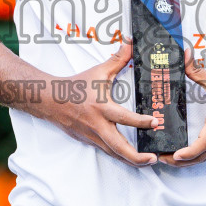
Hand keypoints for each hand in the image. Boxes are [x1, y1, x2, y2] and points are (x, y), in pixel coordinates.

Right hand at [41, 41, 158, 167]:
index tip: (155, 122)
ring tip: (148, 162)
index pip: (124, 118)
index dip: (141, 122)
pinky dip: (120, 156)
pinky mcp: (89, 141)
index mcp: (101, 108)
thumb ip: (118, 59)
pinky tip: (131, 158)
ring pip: (114, 154)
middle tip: (154, 158)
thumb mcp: (98, 71)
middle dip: (137, 157)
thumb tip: (131, 43)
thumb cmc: (76, 86)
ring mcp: (93, 136)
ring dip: (131, 160)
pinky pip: (107, 151)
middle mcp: (98, 125)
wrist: (50, 100)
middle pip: (119, 147)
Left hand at [164, 56, 205, 165]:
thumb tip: (185, 55)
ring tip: (171, 159)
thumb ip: (197, 70)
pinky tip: (188, 155)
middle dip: (180, 162)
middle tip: (162, 159)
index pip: (204, 144)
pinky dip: (199, 157)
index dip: (189, 152)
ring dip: (188, 162)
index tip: (175, 155)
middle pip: (201, 157)